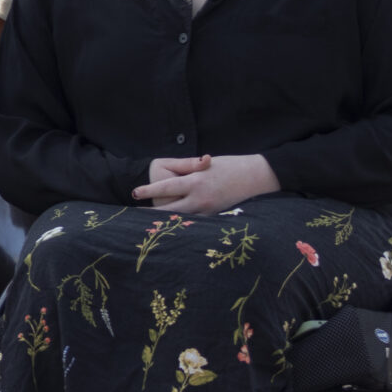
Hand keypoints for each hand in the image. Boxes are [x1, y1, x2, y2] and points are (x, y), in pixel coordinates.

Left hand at [132, 153, 277, 214]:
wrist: (256, 178)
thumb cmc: (230, 166)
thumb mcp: (207, 164)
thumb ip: (187, 170)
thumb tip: (169, 180)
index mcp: (196, 182)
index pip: (166, 188)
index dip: (148, 191)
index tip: (134, 194)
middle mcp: (200, 198)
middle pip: (170, 209)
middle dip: (153, 213)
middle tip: (135, 216)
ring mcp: (208, 210)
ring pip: (182, 219)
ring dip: (167, 221)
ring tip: (151, 224)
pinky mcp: (215, 217)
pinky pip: (195, 223)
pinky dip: (184, 224)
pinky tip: (174, 227)